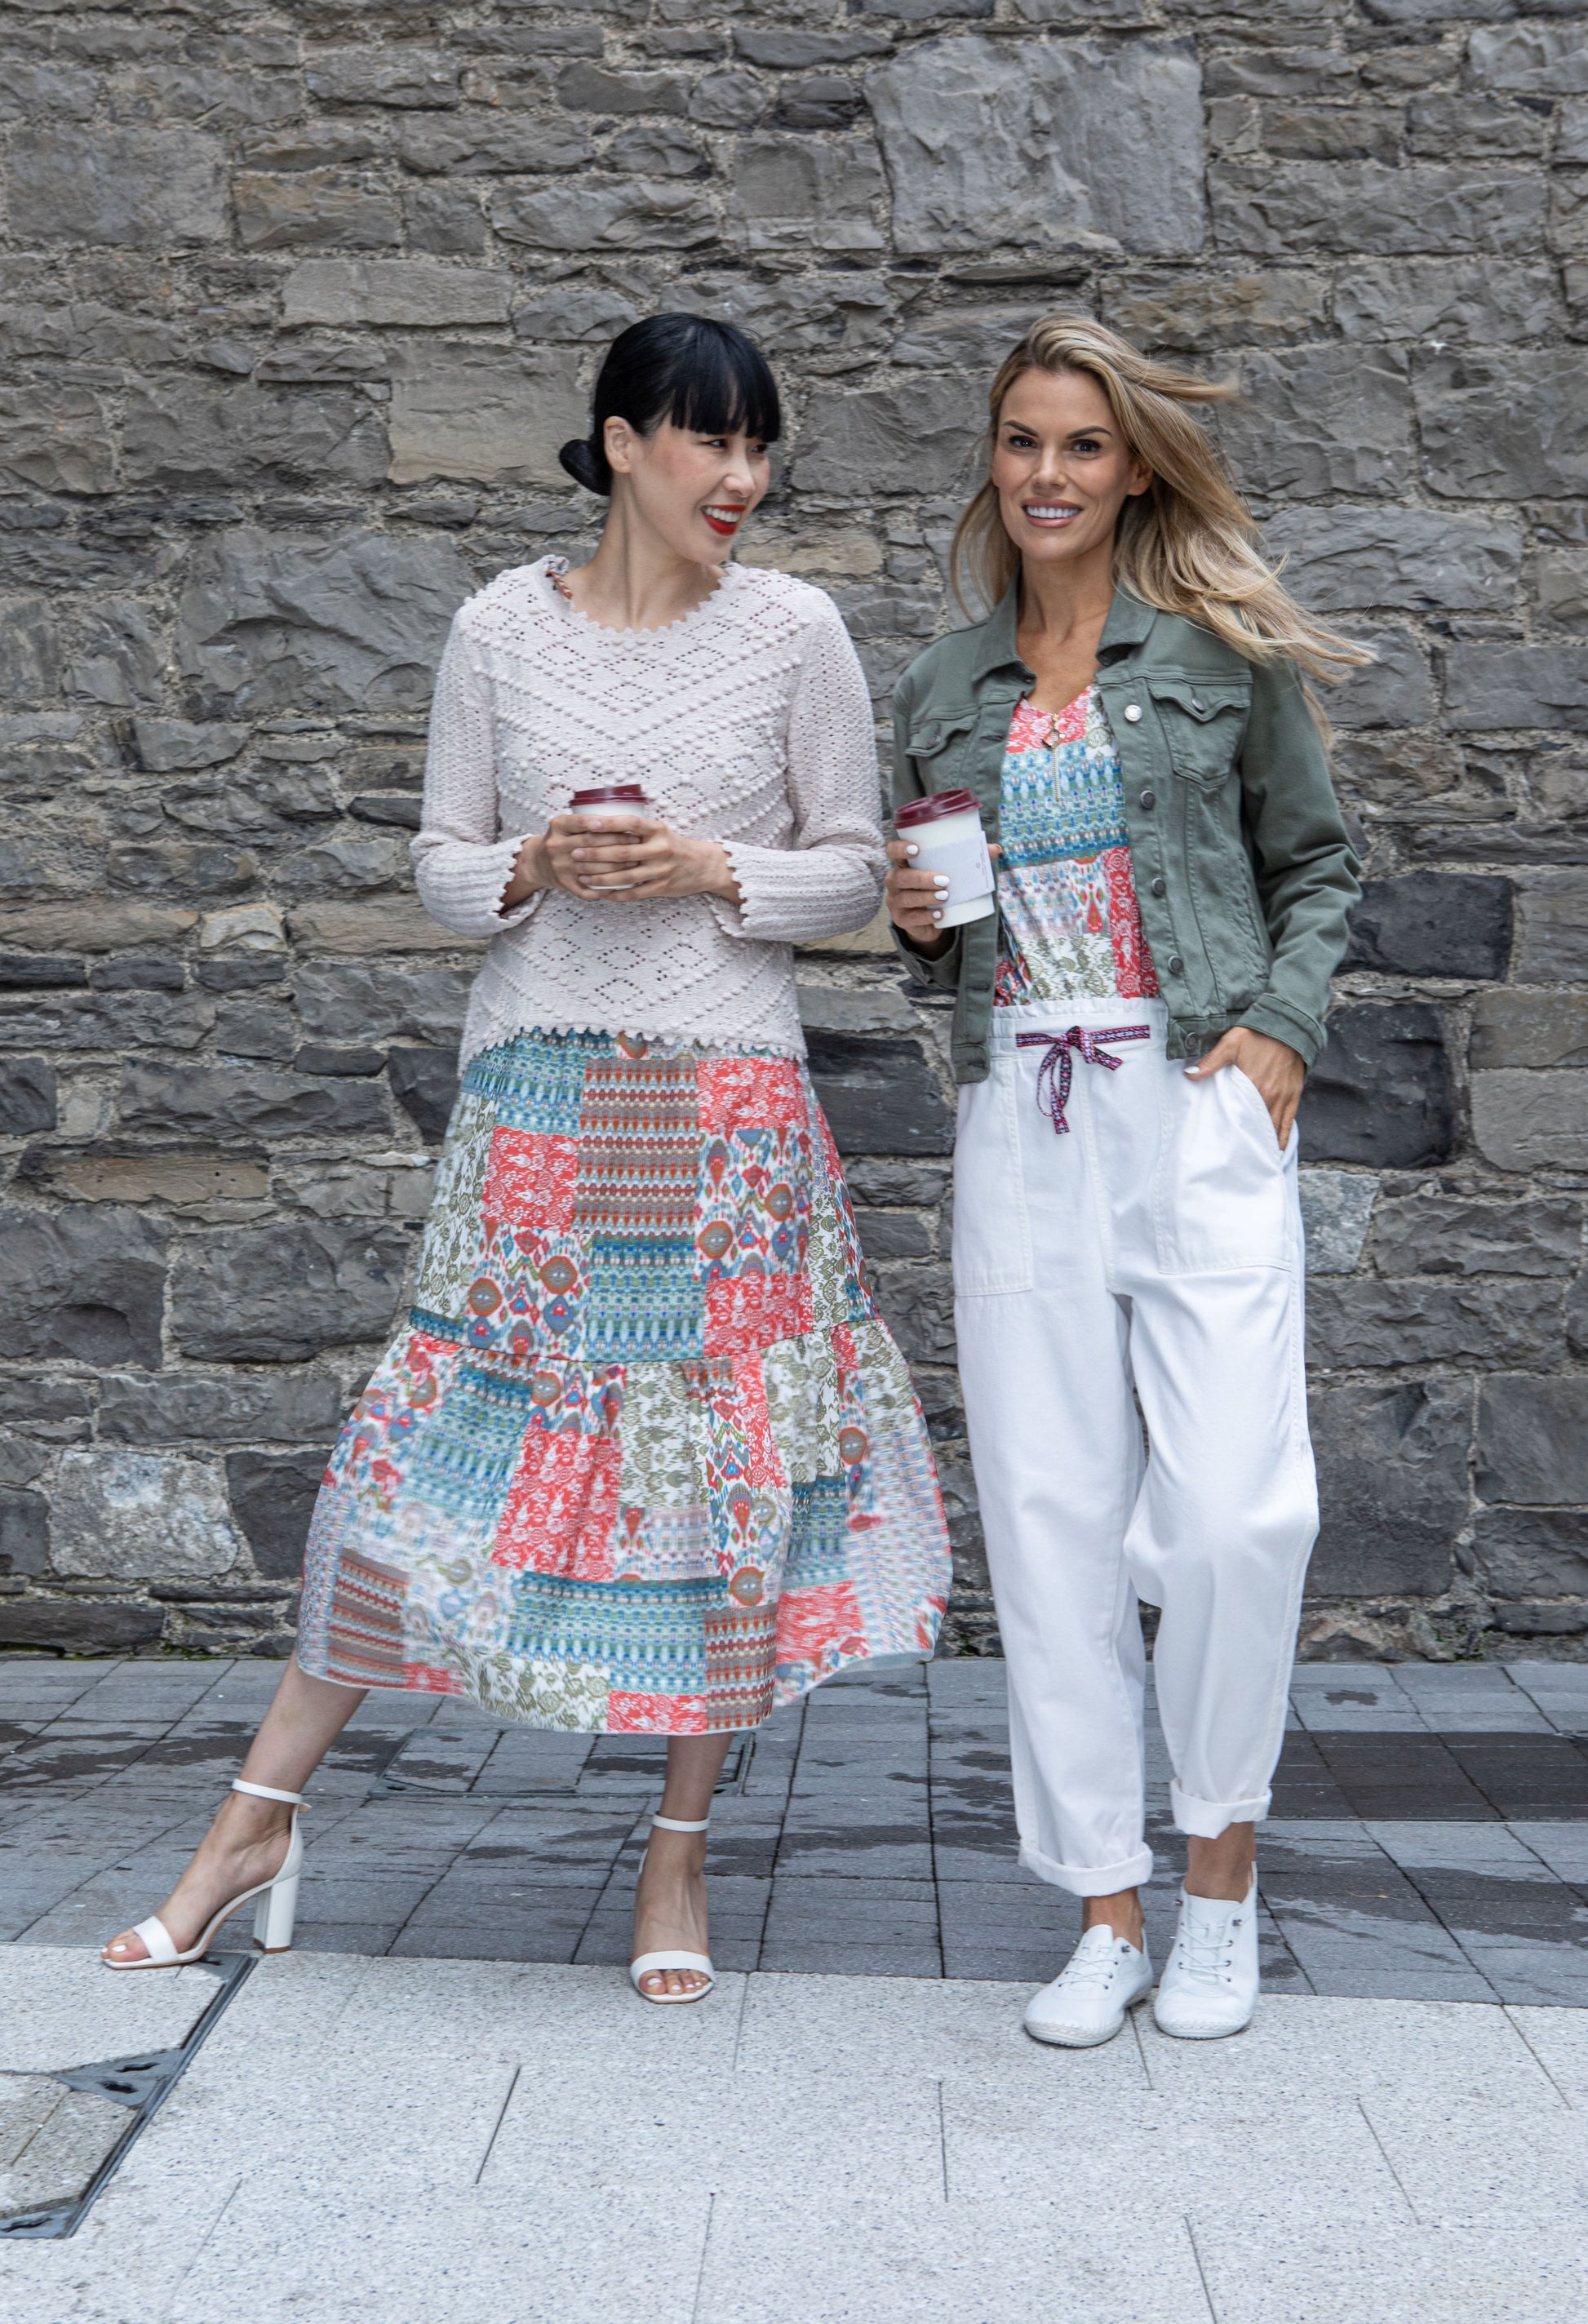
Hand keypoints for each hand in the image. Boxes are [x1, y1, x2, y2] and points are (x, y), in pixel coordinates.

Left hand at [501, 815, 739, 908]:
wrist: (706, 866)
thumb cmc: (677, 846)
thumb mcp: (661, 832)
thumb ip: (637, 830)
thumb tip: (603, 823)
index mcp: (658, 830)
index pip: (629, 824)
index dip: (608, 824)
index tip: (587, 823)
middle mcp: (660, 849)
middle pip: (622, 852)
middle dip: (595, 854)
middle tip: (574, 854)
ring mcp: (661, 870)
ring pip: (625, 876)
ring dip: (601, 877)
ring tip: (582, 876)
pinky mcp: (663, 888)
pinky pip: (634, 893)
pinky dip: (615, 894)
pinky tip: (600, 894)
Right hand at [885, 834, 998, 956]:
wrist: (931, 919)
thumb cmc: (939, 887)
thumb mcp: (951, 872)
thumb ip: (970, 859)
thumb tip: (996, 849)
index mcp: (904, 864)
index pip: (892, 851)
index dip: (900, 848)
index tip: (916, 849)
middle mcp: (895, 881)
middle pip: (901, 877)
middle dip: (921, 878)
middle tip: (944, 880)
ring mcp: (895, 901)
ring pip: (906, 897)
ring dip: (926, 897)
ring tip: (945, 896)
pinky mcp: (901, 919)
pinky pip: (911, 917)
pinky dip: (926, 916)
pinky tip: (939, 914)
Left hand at [1184, 1026, 1305, 1148]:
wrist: (1288, 1025)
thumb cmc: (1257, 1034)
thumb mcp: (1230, 1044)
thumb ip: (1210, 1063)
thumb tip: (1189, 1075)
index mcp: (1254, 1087)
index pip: (1242, 1117)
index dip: (1236, 1133)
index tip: (1228, 1147)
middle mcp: (1270, 1096)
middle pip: (1259, 1127)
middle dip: (1250, 1143)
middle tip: (1240, 1159)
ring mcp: (1283, 1097)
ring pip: (1275, 1128)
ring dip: (1267, 1143)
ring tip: (1258, 1159)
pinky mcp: (1294, 1095)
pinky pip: (1289, 1121)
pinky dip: (1284, 1136)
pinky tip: (1278, 1148)